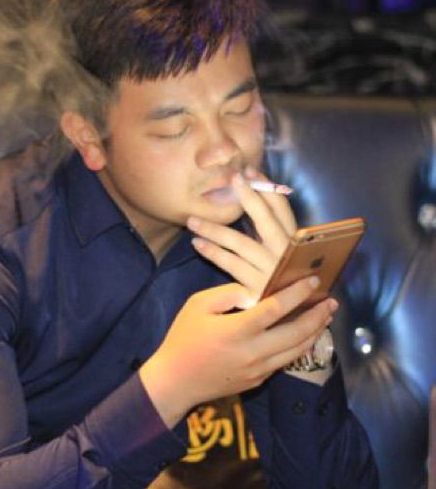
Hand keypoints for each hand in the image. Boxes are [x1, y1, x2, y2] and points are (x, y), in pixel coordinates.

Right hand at [139, 276, 336, 427]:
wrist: (175, 381)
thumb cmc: (183, 338)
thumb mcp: (197, 305)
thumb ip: (227, 293)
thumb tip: (254, 292)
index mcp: (237, 330)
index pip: (276, 308)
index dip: (297, 293)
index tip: (313, 280)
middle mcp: (253, 352)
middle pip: (296, 333)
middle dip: (317, 316)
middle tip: (331, 301)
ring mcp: (258, 370)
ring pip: (296, 351)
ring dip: (314, 333)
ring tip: (325, 318)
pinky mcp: (257, 380)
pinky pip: (284, 361)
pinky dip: (299, 347)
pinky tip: (303, 336)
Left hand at [188, 167, 296, 300]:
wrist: (295, 317)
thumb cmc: (287, 279)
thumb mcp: (287, 253)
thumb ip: (272, 230)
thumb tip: (252, 197)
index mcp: (296, 242)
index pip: (282, 208)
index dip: (265, 188)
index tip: (247, 171)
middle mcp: (286, 254)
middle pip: (265, 219)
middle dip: (247, 197)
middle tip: (229, 179)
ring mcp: (272, 271)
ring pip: (240, 243)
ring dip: (215, 229)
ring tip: (192, 221)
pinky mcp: (258, 288)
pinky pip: (231, 266)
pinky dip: (213, 253)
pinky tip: (197, 244)